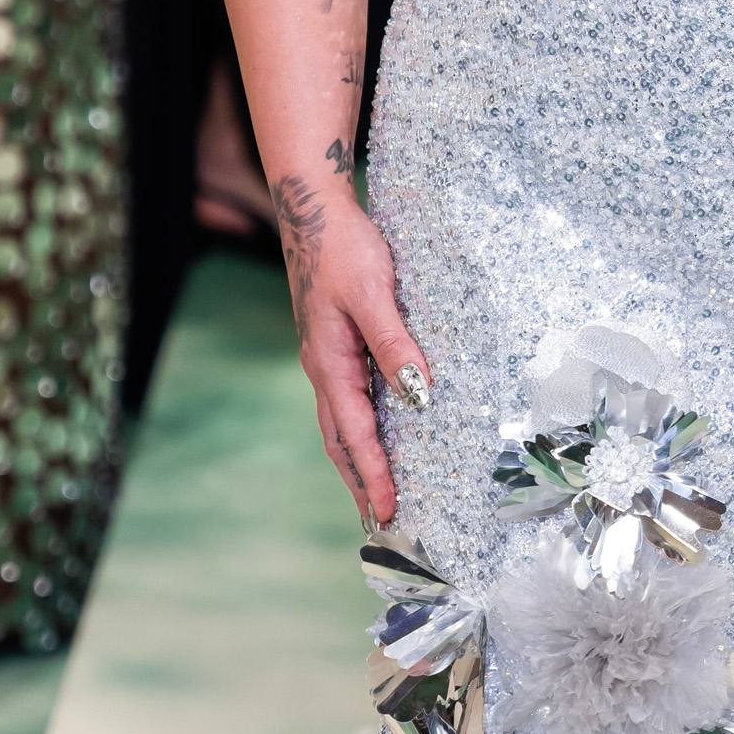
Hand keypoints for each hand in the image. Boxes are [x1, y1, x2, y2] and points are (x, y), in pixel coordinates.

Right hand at [272, 173, 431, 524]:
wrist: (315, 208)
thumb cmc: (344, 246)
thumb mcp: (374, 293)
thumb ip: (394, 344)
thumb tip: (418, 395)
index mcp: (329, 362)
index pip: (354, 433)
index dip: (374, 474)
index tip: (390, 512)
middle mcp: (323, 367)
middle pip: (340, 441)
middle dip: (359, 483)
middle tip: (381, 525)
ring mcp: (326, 357)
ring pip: (340, 423)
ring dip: (357, 462)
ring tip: (376, 496)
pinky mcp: (335, 343)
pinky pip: (347, 400)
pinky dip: (359, 430)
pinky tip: (378, 434)